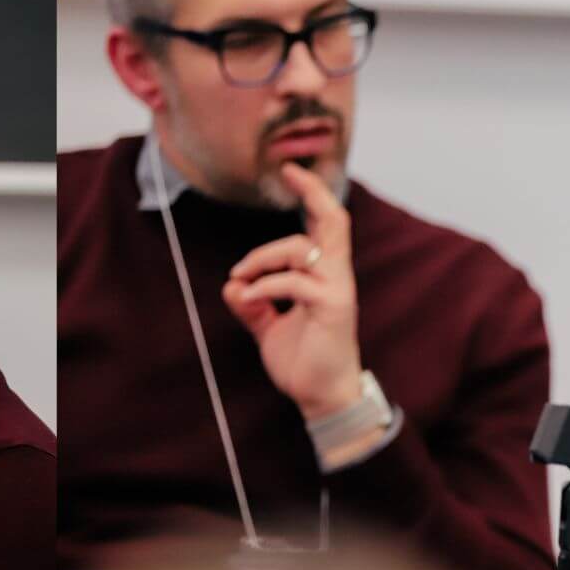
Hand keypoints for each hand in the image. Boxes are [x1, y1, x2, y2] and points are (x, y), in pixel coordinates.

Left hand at [221, 162, 362, 419]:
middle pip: (335, 220)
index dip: (313, 194)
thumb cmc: (304, 361)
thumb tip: (232, 286)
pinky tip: (248, 298)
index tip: (291, 172)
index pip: (326, 224)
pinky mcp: (332, 308)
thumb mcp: (270, 329)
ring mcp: (337, 291)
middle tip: (289, 172)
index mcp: (325, 274)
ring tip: (241, 278)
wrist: (322, 397)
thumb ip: (253, 305)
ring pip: (304, 249)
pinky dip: (265, 285)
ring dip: (263, 257)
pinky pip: (295, 282)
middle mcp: (336, 276)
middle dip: (313, 192)